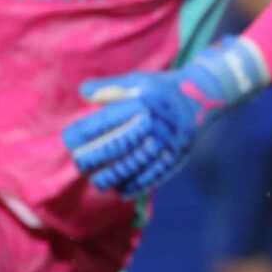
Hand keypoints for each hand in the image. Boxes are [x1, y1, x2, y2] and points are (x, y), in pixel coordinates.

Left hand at [62, 38, 266, 198]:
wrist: (203, 96)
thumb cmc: (160, 89)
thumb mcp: (137, 80)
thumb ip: (109, 87)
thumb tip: (84, 93)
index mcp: (141, 104)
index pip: (104, 121)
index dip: (83, 133)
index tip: (68, 141)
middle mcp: (155, 125)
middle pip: (117, 146)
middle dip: (94, 157)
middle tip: (79, 164)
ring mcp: (168, 143)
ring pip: (136, 165)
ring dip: (114, 177)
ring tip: (98, 182)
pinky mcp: (178, 155)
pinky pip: (156, 175)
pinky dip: (138, 185)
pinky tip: (122, 192)